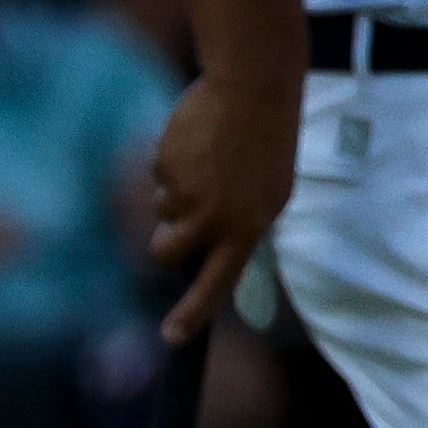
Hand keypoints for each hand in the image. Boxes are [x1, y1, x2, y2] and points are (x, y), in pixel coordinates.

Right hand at [148, 73, 296, 342]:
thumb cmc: (267, 141)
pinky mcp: (165, 170)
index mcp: (250, 229)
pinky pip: (158, 178)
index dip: (192, 313)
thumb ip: (240, 227)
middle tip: (181, 217)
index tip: (171, 337)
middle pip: (168, 252)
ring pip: (161, 212)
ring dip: (173, 195)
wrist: (253, 90)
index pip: (218, 284)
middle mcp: (217, 220)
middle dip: (166, 241)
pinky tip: (197, 143)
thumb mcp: (269, 193)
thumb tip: (207, 256)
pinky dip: (172, 164)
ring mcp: (188, 196)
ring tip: (206, 162)